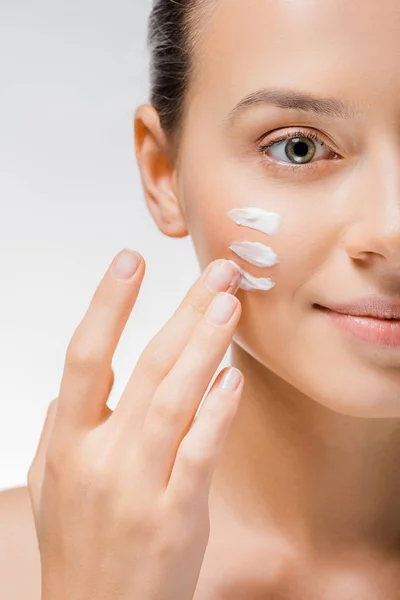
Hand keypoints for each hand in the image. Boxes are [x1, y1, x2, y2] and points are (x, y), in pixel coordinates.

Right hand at [28, 249, 243, 599]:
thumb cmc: (76, 546)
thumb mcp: (49, 485)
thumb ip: (57, 429)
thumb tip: (70, 388)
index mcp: (68, 443)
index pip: (85, 357)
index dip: (107, 304)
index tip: (129, 261)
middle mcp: (101, 457)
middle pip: (146, 366)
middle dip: (182, 311)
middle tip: (216, 271)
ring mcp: (139, 485)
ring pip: (174, 399)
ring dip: (204, 345)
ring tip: (228, 305)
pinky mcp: (175, 514)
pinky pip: (199, 451)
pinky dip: (217, 410)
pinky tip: (232, 376)